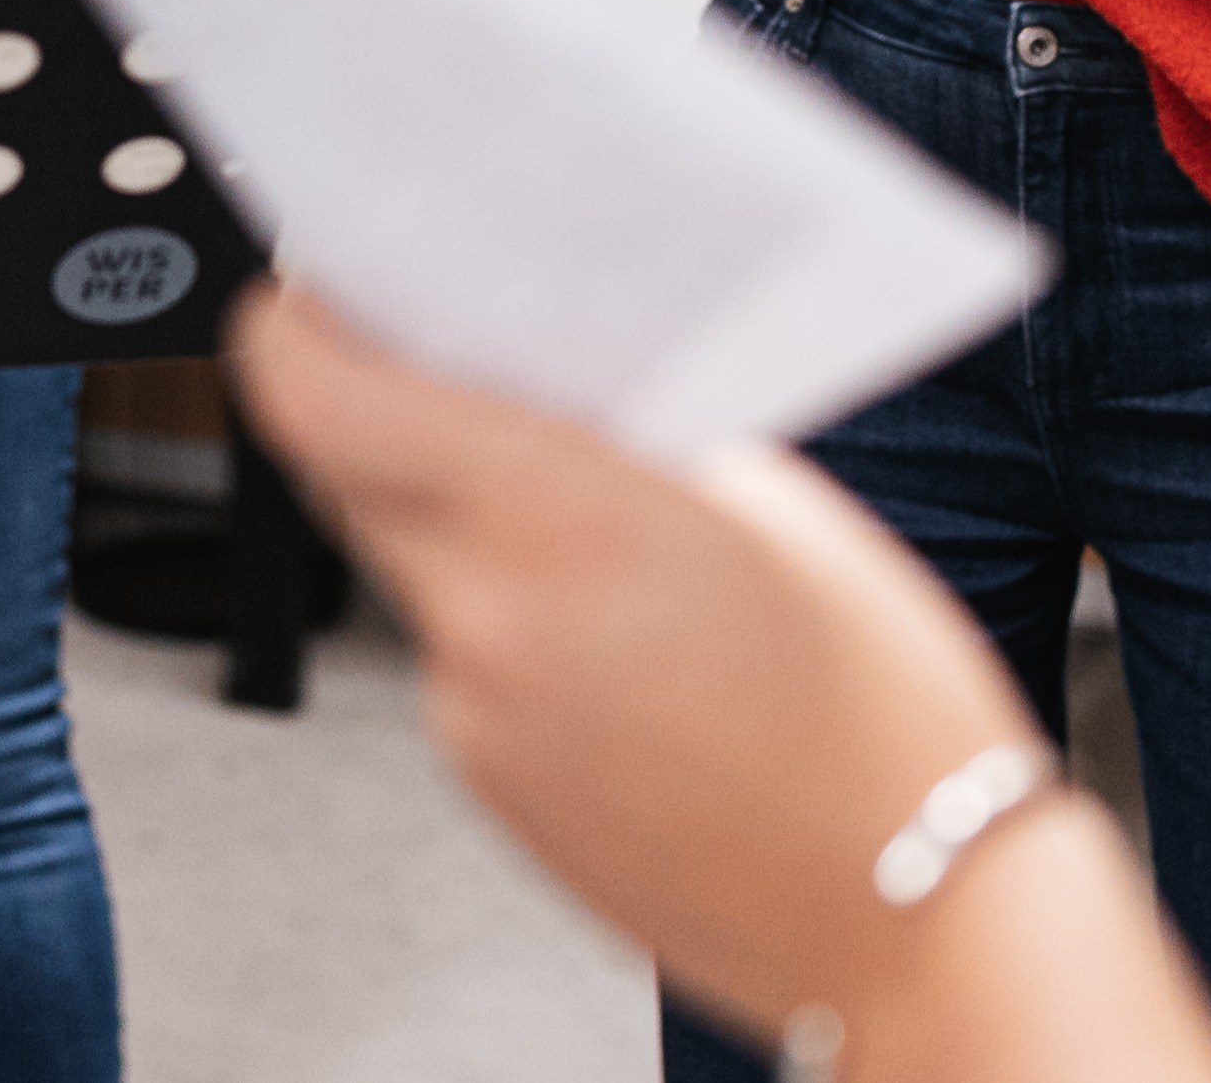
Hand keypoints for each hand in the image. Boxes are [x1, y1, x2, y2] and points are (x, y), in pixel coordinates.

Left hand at [232, 285, 1044, 1037]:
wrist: (917, 919)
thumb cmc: (888, 722)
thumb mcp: (777, 512)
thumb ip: (633, 442)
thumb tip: (556, 399)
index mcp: (558, 527)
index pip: (324, 405)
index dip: (293, 333)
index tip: (310, 292)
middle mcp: (490, 630)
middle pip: (351, 477)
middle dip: (386, 410)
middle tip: (457, 362)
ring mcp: (479, 725)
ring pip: (412, 570)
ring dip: (461, 517)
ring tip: (585, 506)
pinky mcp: (494, 791)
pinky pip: (463, 661)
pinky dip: (510, 616)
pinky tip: (614, 623)